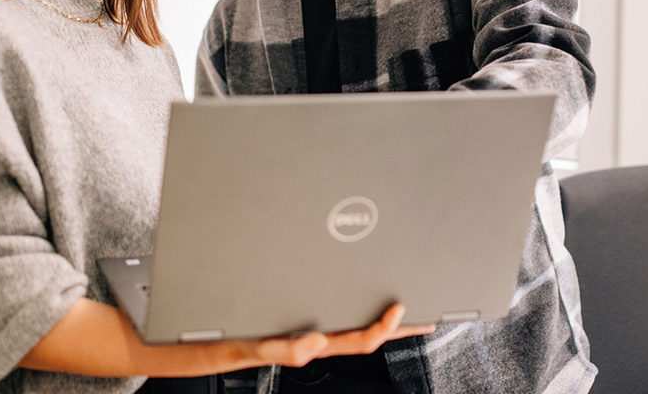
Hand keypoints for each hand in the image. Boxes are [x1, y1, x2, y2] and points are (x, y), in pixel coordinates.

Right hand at [245, 304, 436, 367]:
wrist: (220, 342)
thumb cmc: (240, 344)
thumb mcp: (258, 347)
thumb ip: (285, 349)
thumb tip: (317, 343)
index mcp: (317, 342)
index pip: (360, 338)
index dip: (382, 327)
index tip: (399, 309)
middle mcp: (323, 335)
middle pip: (369, 332)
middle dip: (400, 327)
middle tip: (427, 316)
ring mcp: (318, 328)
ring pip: (359, 323)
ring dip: (385, 319)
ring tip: (408, 309)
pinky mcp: (307, 317)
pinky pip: (342, 311)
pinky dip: (361, 305)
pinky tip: (366, 299)